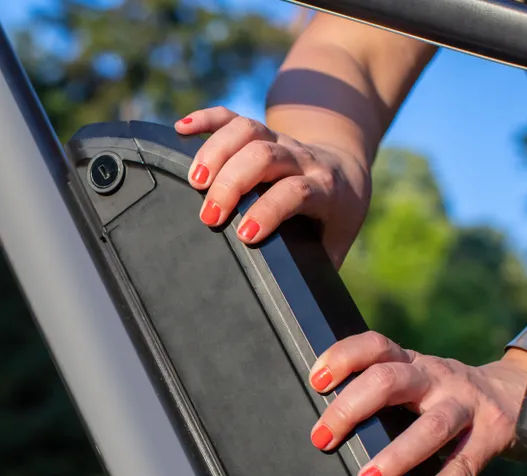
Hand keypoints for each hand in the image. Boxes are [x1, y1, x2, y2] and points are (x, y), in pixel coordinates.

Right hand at [174, 107, 370, 265]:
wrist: (345, 171)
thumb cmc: (335, 217)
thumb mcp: (335, 243)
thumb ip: (317, 268)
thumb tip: (294, 307)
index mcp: (324, 189)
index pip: (295, 191)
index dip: (269, 210)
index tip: (243, 234)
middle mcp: (301, 159)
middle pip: (265, 155)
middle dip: (232, 182)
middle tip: (209, 215)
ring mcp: (280, 140)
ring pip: (247, 130)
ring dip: (215, 151)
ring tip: (193, 181)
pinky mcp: (260, 131)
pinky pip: (231, 116)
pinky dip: (205, 119)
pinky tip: (180, 129)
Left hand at [307, 331, 526, 475]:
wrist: (521, 394)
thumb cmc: (445, 393)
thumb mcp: (415, 379)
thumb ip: (380, 389)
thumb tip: (326, 423)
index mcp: (411, 362)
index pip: (374, 346)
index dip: (342, 358)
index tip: (316, 383)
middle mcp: (436, 377)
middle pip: (389, 381)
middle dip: (350, 410)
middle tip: (322, 439)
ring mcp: (466, 405)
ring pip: (431, 426)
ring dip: (396, 455)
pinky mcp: (492, 434)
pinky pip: (467, 461)